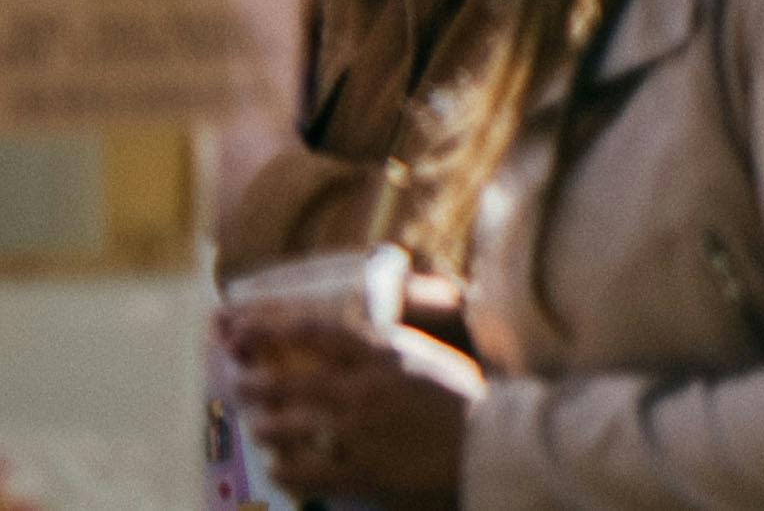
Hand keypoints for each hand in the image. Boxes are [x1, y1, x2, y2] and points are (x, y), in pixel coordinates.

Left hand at [234, 309, 479, 505]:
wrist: (489, 442)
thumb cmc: (462, 397)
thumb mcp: (426, 357)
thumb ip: (386, 350)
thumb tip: (352, 340)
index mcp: (384, 354)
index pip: (314, 333)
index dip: (270, 329)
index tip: (241, 329)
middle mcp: (364, 389)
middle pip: (288, 382)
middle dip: (252, 383)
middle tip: (237, 383)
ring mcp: (359, 432)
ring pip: (287, 428)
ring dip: (265, 426)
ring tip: (258, 425)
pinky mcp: (362, 470)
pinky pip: (304, 472)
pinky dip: (284, 468)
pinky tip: (279, 466)